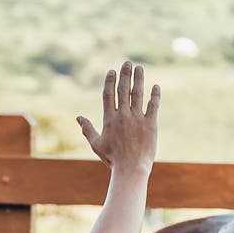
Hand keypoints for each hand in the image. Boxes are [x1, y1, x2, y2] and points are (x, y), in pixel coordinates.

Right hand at [77, 61, 160, 176]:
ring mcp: (137, 119)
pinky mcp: (150, 124)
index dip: (110, 81)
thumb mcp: (96, 144)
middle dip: (125, 74)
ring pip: (138, 94)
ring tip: (139, 68)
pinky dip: (154, 95)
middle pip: (123, 90)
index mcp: (109, 119)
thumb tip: (78, 118)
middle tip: (128, 63)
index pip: (108, 94)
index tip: (112, 71)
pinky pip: (153, 106)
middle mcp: (123, 116)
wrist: (130, 169)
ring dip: (138, 79)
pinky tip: (155, 86)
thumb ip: (87, 129)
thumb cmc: (112, 159)